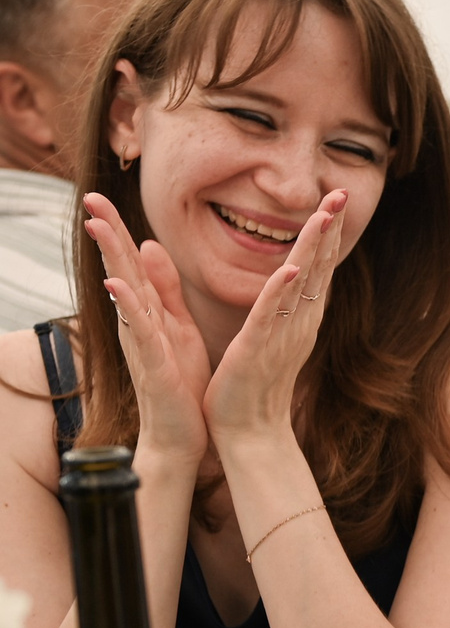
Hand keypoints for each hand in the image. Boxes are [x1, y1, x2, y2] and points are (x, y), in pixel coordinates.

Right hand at [83, 195, 209, 467]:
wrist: (182, 432)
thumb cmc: (181, 378)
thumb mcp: (175, 324)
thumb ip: (163, 287)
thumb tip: (147, 244)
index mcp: (149, 310)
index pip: (130, 262)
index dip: (117, 229)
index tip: (100, 195)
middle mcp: (138, 321)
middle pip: (120, 269)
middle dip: (106, 233)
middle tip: (89, 197)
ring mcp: (142, 341)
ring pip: (124, 293)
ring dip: (111, 259)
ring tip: (95, 227)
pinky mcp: (153, 363)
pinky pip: (139, 331)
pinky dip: (128, 307)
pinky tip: (117, 285)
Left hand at [202, 195, 344, 449]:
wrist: (250, 433)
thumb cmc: (254, 386)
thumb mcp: (270, 334)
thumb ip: (280, 303)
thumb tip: (291, 276)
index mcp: (298, 317)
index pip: (317, 267)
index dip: (327, 232)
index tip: (334, 198)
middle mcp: (298, 322)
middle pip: (318, 268)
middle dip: (328, 229)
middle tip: (339, 192)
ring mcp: (282, 336)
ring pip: (301, 285)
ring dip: (312, 250)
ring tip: (322, 216)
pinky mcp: (258, 351)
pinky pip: (271, 318)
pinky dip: (280, 294)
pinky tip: (289, 271)